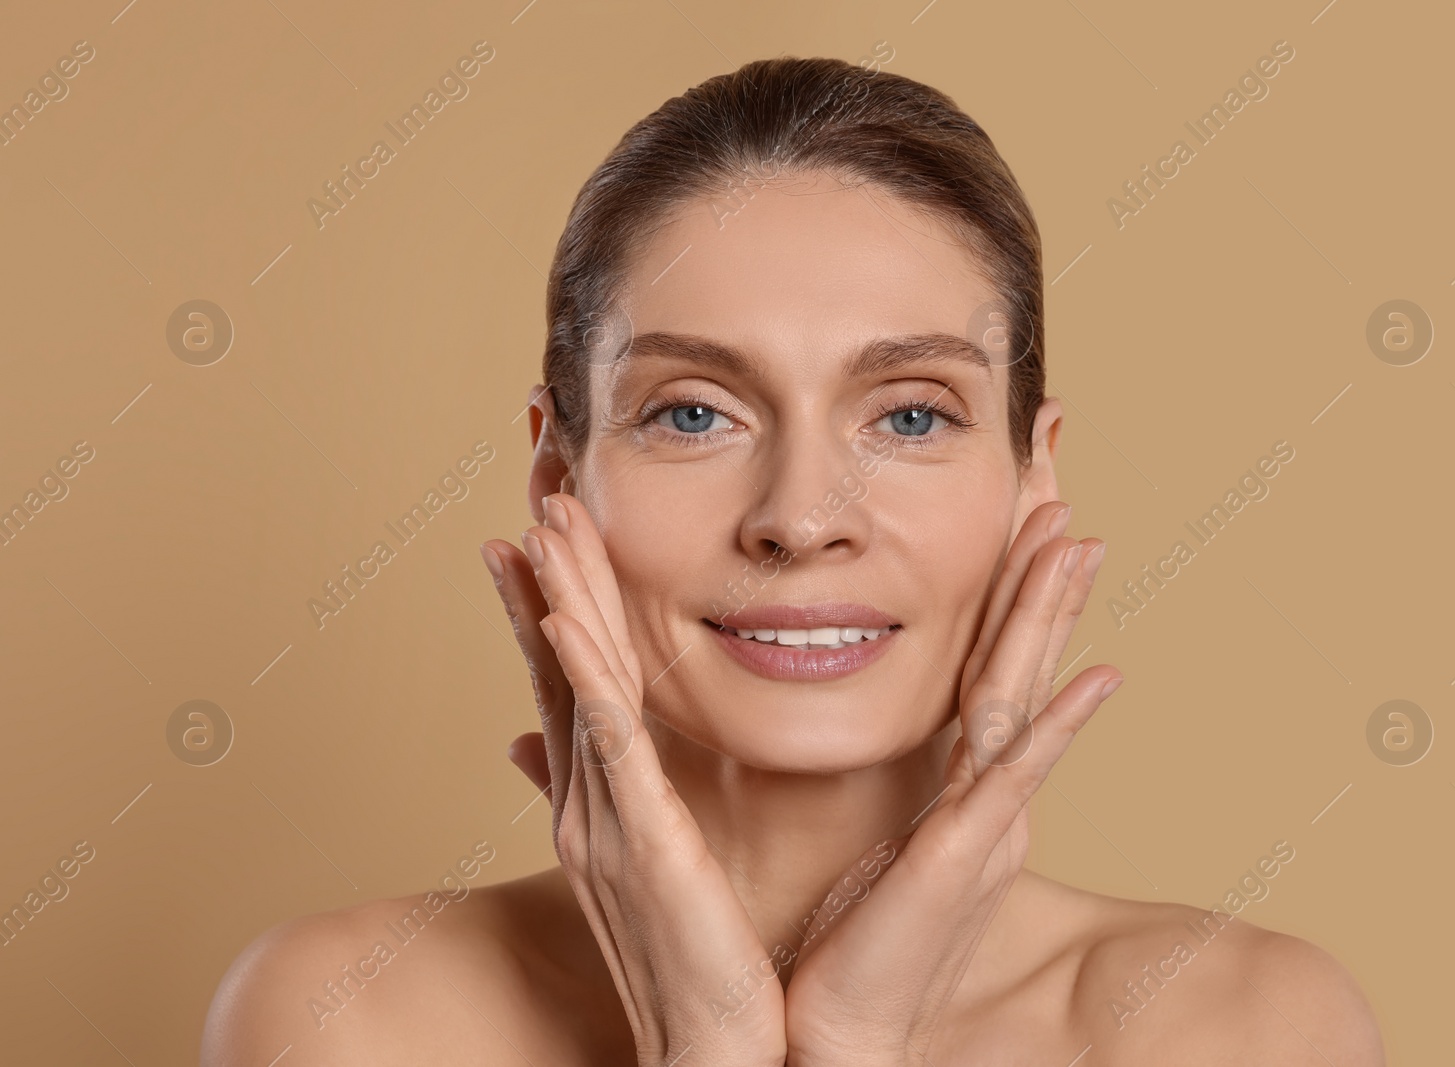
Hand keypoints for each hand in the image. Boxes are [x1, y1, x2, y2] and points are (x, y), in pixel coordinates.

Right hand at [481, 492, 787, 1066]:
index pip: (567, 674)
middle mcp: (585, 796)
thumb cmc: (693, 953)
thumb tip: (549, 743)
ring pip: (573, 685)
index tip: (541, 520)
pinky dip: (582, 679)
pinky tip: (563, 623)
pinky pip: (608, 746)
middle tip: (536, 482)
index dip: (548, 594)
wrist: (712, 1046)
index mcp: (598, 795)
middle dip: (547, 570)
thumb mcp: (646, 858)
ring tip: (542, 518)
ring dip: (555, 597)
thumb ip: (610, 791)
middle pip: (558, 660)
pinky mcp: (639, 843)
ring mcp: (603, 817)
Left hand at [782, 500, 1118, 1064]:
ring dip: (1050, 620)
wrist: (840, 1030)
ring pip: (1022, 696)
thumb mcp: (873, 840)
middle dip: (1039, 585)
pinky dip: (1061, 725)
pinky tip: (1104, 677)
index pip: (986, 672)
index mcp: (960, 788)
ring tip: (1078, 545)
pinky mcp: (967, 853)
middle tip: (1062, 505)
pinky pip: (1019, 775)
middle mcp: (986, 796)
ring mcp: (984, 821)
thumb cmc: (851, 942)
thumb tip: (885, 742)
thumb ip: (890, 787)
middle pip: (1016, 667)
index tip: (1017, 529)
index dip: (1005, 601)